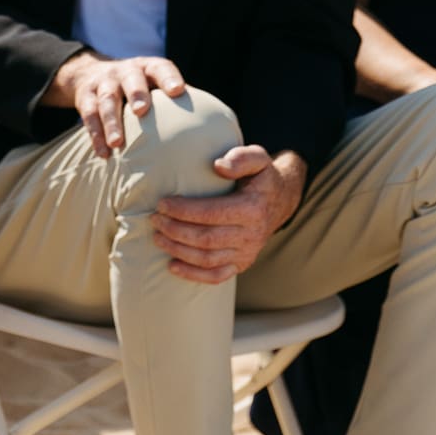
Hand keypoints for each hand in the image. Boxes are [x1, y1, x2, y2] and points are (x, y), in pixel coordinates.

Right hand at [44, 51, 187, 158]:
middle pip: (131, 80)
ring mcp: (103, 83)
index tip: (177, 91)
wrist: (89, 74)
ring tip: (117, 143)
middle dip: (136, 94)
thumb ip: (173, 99)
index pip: (161, 68)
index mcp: (148, 68)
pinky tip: (103, 153)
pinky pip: (88, 116)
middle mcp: (126, 72)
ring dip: (111, 122)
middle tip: (141, 111)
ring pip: (107, 100)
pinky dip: (95, 135)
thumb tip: (207, 124)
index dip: (168, 78)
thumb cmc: (136, 87)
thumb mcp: (152, 84)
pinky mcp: (85, 96)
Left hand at [153, 147, 306, 283]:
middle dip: (175, 230)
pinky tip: (171, 266)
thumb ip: (242, 157)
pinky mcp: (242, 264)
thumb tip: (219, 166)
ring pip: (207, 259)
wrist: (280, 200)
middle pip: (205, 238)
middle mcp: (252, 234)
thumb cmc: (260, 178)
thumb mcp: (258, 158)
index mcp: (253, 208)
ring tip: (157, 237)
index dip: (183, 211)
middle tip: (155, 220)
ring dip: (177, 250)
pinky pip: (216, 276)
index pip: (211, 213)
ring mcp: (247, 252)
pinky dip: (192, 275)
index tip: (162, 204)